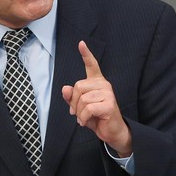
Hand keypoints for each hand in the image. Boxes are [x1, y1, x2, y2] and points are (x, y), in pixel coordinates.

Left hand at [61, 41, 132, 155]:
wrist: (111, 132)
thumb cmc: (96, 118)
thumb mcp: (80, 107)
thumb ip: (71, 97)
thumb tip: (64, 88)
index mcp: (97, 82)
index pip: (92, 65)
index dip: (86, 54)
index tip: (81, 43)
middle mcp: (104, 84)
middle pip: (78, 86)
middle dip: (75, 103)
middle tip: (79, 113)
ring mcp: (108, 93)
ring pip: (82, 99)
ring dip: (79, 113)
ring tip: (85, 118)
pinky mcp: (109, 104)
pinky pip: (88, 109)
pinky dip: (83, 118)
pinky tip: (87, 122)